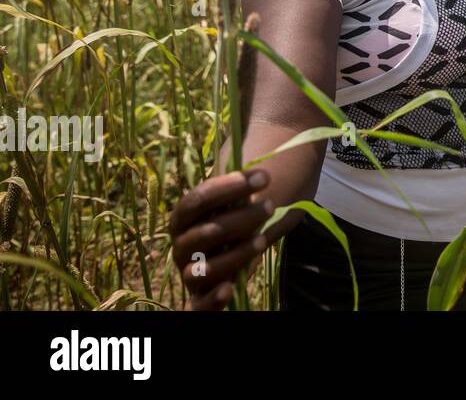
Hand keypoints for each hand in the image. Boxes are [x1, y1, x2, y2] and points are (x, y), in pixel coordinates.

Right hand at [169, 169, 275, 310]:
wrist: (232, 253)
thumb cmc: (235, 219)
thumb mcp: (237, 202)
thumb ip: (241, 191)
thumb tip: (260, 172)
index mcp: (183, 217)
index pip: (198, 199)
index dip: (229, 187)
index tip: (264, 177)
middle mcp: (181, 245)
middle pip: (205, 232)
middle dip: (241, 218)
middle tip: (270, 206)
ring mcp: (188, 272)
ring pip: (204, 268)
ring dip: (235, 254)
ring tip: (262, 239)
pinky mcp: (199, 297)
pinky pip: (197, 306)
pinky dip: (211, 300)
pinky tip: (229, 289)